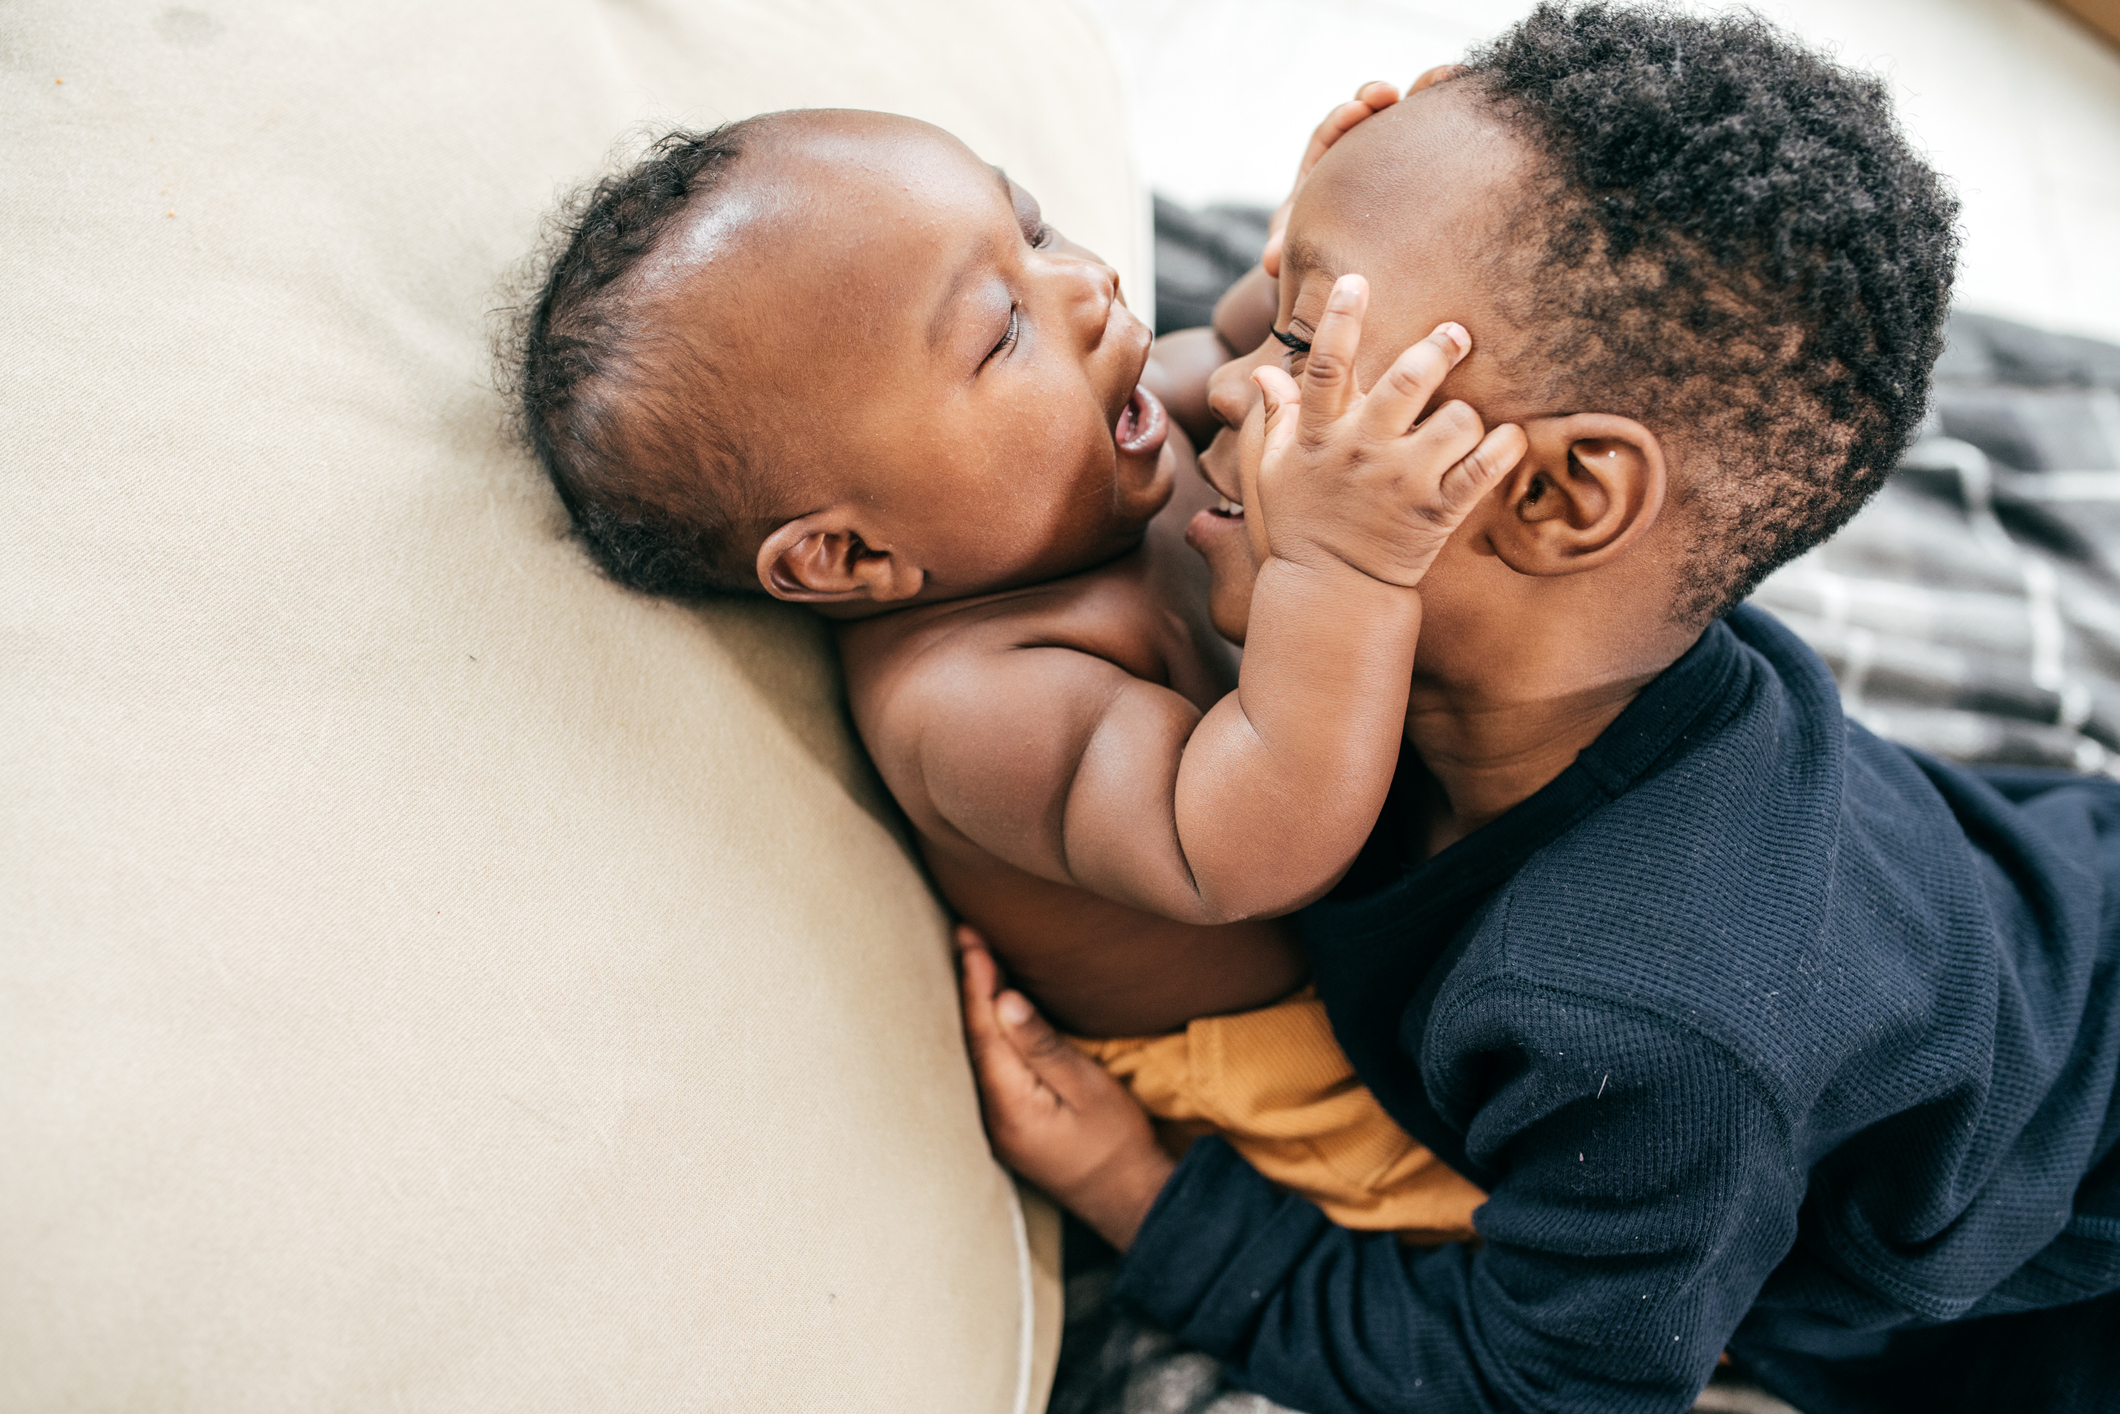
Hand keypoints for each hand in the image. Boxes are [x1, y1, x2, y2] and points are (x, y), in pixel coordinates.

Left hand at [957, 926, 1173, 1249]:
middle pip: (970, 1040)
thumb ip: (1043, 1045)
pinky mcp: (1006, 1123)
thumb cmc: (1117, 1142)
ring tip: (970, 960)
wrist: (1129, 1199)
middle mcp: (990, 1115)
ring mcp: (994, 1123)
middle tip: (964, 935)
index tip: (972, 939)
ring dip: (973, 1006)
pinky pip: (986, 1067)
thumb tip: (1004, 1002)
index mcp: (1009, 1104)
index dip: (976, 983)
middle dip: (967, 986)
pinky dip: (984, 1032)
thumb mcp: (1088, 1089)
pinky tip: (988, 1010)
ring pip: (974, 1053)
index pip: (983, 1032)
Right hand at [1246, 275, 1526, 589]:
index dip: (1340, 319)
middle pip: (1407, 381)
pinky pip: (1486, 469)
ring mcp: (1404, 482)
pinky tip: (1509, 440)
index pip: (1327, 366)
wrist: (1332, 592)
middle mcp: (1363, 452)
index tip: (1356, 280)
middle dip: (1438, 349)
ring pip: (1457, 421)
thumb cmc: (1302, 525)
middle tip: (1456, 334)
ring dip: (1468, 414)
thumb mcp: (1273, 472)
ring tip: (1463, 422)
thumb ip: (1273, 420)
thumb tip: (1265, 375)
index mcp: (1320, 436)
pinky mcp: (1439, 512)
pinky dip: (1506, 449)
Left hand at [1259, 68, 1461, 278]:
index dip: (1342, 119)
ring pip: (1401, 117)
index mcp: (1321, 168)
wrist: (1344, 267)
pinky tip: (1473, 100)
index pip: (1328, 134)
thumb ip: (1282, 251)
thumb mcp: (1297, 252)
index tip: (1355, 111)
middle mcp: (1352, 155)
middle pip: (1363, 114)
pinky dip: (1450, 114)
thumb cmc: (1317, 255)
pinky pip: (1432, 133)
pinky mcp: (1416, 166)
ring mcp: (1386, 157)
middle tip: (1390, 92)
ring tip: (1447, 77)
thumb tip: (1270, 260)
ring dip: (1420, 94)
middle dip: (1375, 98)